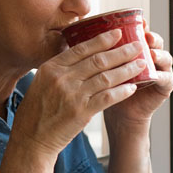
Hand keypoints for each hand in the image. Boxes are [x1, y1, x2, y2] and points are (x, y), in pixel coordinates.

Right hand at [10, 29, 145, 158]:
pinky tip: (132, 87)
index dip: (102, 40)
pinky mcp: (81, 112)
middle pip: (97, 60)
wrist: (31, 138)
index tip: (118, 33)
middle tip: (137, 46)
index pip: (81, 49)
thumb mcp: (40, 83)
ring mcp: (72, 95)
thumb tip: (80, 55)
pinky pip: (107, 97)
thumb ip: (59, 69)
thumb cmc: (36, 112)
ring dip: (126, 70)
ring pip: (106, 77)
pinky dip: (121, 91)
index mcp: (50, 68)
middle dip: (121, 51)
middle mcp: (61, 78)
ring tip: (141, 64)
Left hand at [104, 23, 172, 130]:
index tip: (134, 21)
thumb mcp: (102, 68)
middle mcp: (149, 57)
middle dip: (151, 37)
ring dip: (159, 54)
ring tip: (151, 53)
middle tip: (145, 35)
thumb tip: (75, 32)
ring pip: (164, 57)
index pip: (139, 32)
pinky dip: (161, 76)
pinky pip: (166, 79)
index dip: (138, 26)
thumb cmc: (107, 89)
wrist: (118, 114)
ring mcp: (159, 70)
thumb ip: (97, 52)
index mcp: (135, 50)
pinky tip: (154, 75)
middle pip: (154, 42)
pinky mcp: (164, 87)